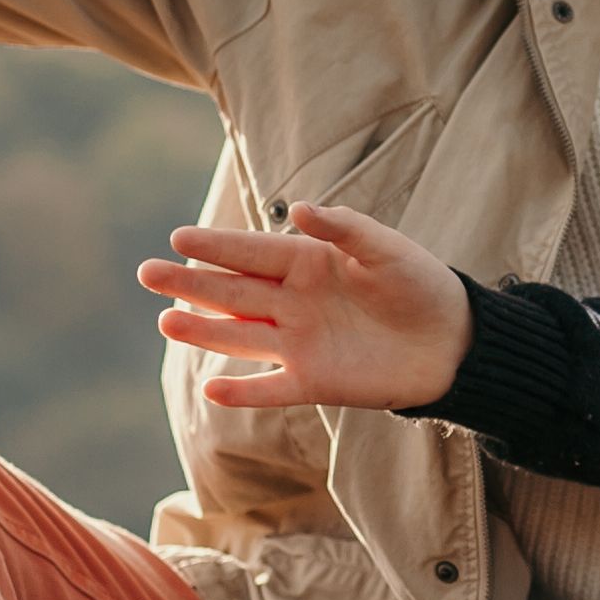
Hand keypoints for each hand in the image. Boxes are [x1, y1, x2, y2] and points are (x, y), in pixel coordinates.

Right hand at [142, 208, 475, 412]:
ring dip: (204, 331)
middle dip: (190, 283)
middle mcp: (293, 301)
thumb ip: (344, 228)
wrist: (451, 342)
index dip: (216, 245)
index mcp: (307, 262)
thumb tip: (300, 208)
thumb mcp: (386, 248)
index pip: (251, 251)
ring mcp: (299, 342)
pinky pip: (271, 387)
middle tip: (148, 273)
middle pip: (232, 291)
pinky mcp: (314, 381)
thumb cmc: (419, 284)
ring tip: (166, 322)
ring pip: (240, 335)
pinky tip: (210, 389)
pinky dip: (243, 390)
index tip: (178, 237)